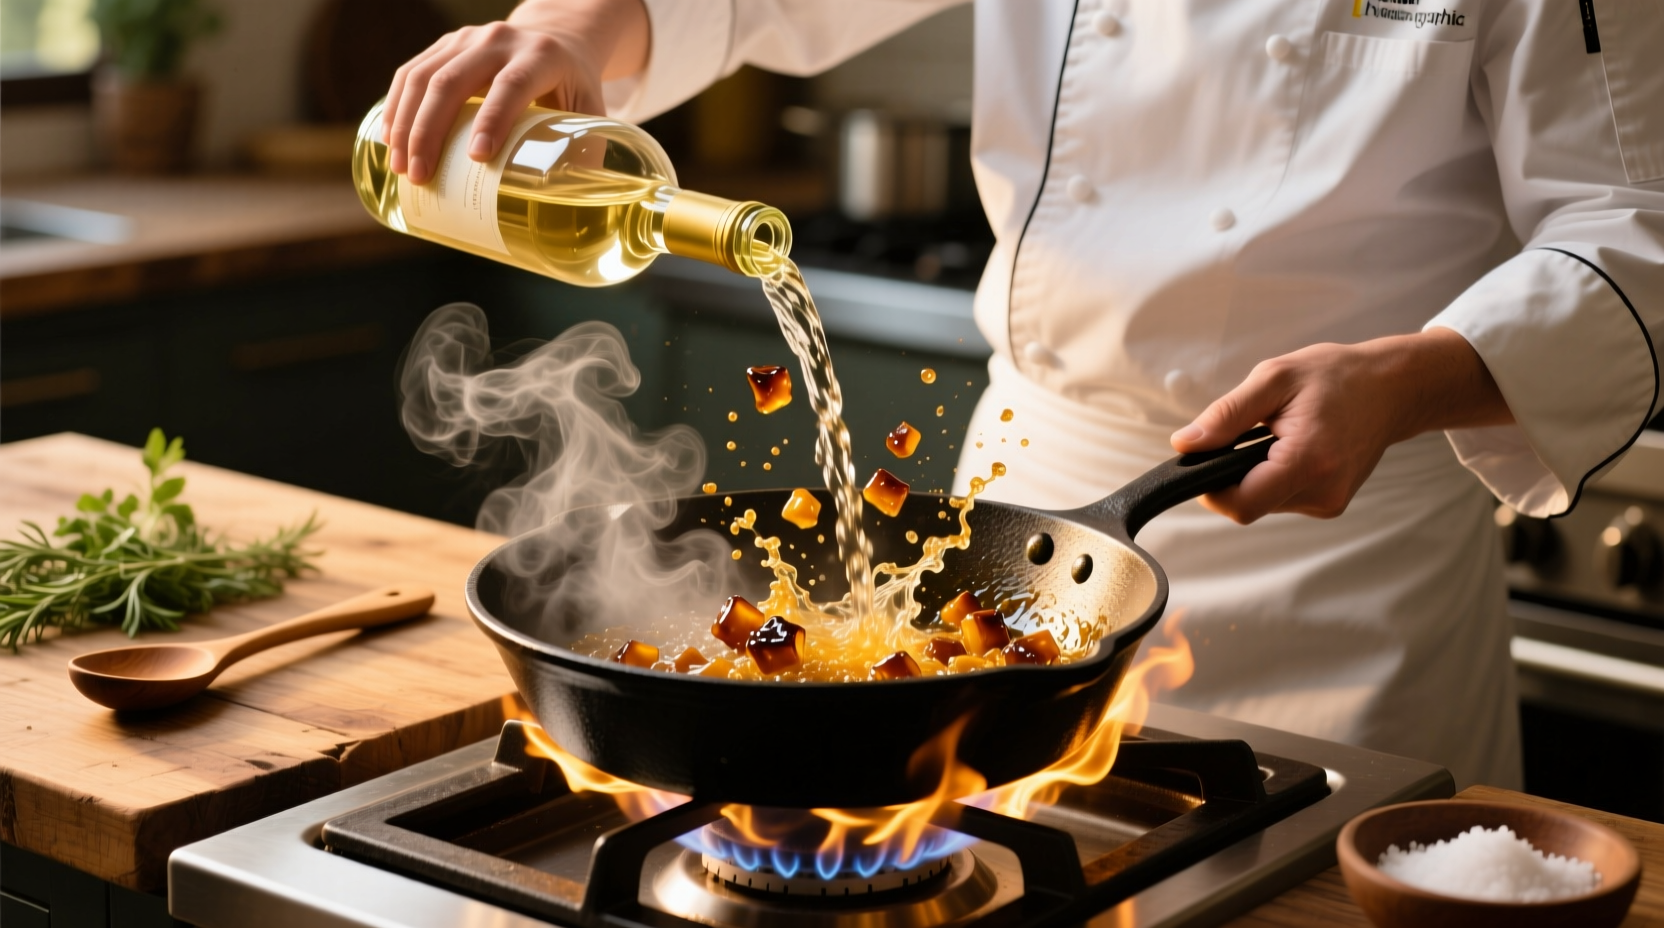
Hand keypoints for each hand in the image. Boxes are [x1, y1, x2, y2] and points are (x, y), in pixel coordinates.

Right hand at [385, 0, 648, 184]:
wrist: (556, 39)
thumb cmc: (574, 87)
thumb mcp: (590, 112)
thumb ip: (587, 153)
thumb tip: (577, 212)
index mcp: (541, 56)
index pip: (512, 85)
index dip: (493, 119)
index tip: (477, 157)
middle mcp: (500, 41)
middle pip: (453, 81)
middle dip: (430, 131)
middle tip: (420, 176)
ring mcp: (468, 39)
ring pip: (424, 76)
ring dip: (406, 124)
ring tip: (401, 167)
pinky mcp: (446, 45)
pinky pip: (411, 72)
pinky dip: (396, 106)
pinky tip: (390, 138)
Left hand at [1170, 328, 1512, 523]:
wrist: (1392, 387)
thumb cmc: (1336, 376)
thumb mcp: (1274, 379)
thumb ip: (1226, 415)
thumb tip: (1185, 445)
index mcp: (1308, 462)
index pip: (1241, 505)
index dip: (1211, 488)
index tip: (1206, 458)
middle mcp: (1323, 492)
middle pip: (1249, 505)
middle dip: (1234, 474)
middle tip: (1248, 433)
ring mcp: (1329, 502)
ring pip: (1264, 503)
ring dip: (1255, 474)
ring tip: (1276, 435)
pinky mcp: (1330, 503)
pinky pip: (1282, 498)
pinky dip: (1274, 476)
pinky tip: (1290, 446)